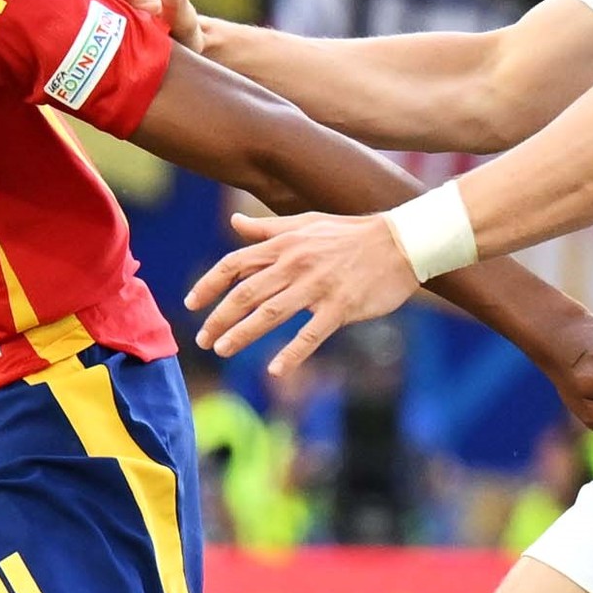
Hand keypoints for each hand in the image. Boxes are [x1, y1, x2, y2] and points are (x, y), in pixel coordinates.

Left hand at [185, 209, 419, 374]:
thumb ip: (268, 229)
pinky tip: (275, 370)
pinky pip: (310, 334)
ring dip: (242, 334)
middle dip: (219, 318)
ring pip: (270, 314)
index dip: (208, 284)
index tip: (191, 304)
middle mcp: (296, 264)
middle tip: (202, 339)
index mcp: (285, 244)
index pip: (235, 264)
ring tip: (222, 350)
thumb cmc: (351, 233)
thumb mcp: (306, 223)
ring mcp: (318, 287)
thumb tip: (235, 222)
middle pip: (246, 293)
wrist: (401, 242)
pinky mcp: (340, 307)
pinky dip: (291, 354)